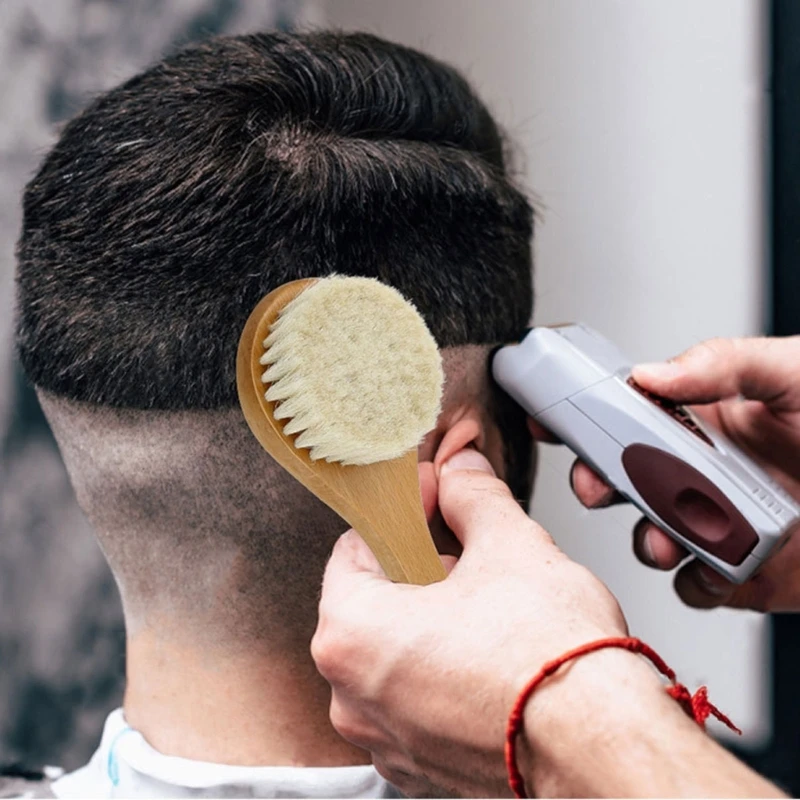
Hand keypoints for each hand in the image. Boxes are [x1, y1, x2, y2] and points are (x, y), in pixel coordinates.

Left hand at [312, 448, 648, 796]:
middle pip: (372, 604)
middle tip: (464, 551)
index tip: (432, 501)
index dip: (401, 516)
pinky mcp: (423, 768)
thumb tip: (462, 472)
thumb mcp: (509, 545)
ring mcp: (387, 739)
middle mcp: (353, 695)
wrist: (602, 746)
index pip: (354, 548)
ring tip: (485, 607)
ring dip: (431, 624)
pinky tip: (489, 658)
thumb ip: (473, 496)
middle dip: (417, 569)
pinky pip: (418, 702)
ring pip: (395, 656)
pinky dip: (444, 675)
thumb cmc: (550, 660)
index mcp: (352, 633)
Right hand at [541, 336, 799, 610]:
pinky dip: (694, 583)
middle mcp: (705, 475)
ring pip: (652, 537)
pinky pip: (697, 586)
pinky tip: (714, 566)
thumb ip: (719, 364)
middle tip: (598, 483)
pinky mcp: (747, 575)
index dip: (584, 419)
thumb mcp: (793, 372)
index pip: (629, 417)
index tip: (550, 419)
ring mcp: (722, 526)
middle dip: (598, 483)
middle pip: (625, 481)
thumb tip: (647, 375)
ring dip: (647, 538)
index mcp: (707, 422)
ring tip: (668, 533)